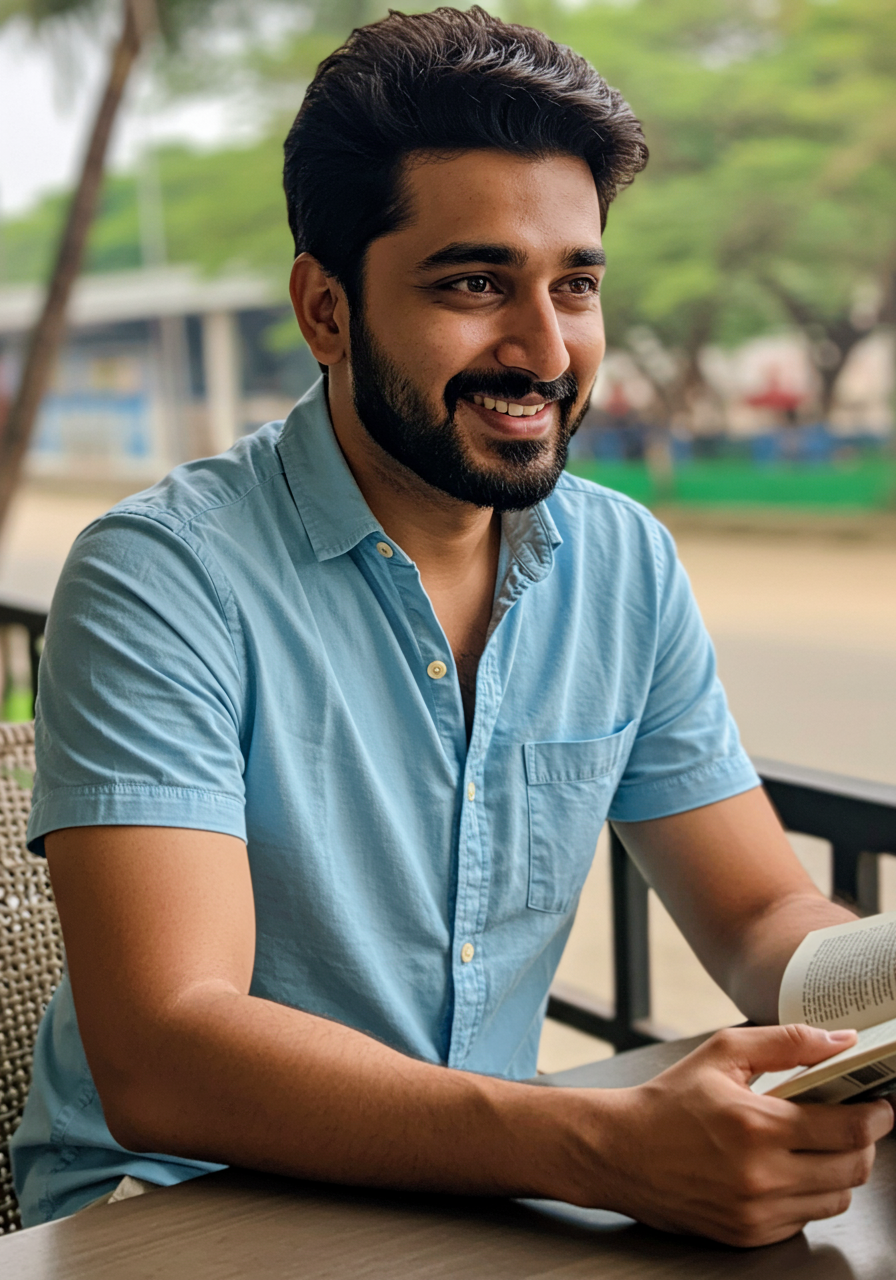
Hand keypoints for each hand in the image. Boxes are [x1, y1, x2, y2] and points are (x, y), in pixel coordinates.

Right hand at [565, 1024, 893, 1246]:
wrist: (620, 1151)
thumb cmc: (668, 1101)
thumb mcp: (723, 1053)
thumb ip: (787, 1042)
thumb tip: (841, 1041)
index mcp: (757, 1125)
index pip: (849, 1130)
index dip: (876, 1116)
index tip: (881, 1106)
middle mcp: (762, 1175)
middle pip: (853, 1169)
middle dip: (864, 1144)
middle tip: (856, 1123)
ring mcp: (757, 1212)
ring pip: (835, 1199)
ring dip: (838, 1171)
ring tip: (818, 1145)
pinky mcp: (749, 1235)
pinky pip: (804, 1219)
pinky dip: (807, 1194)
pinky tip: (786, 1169)